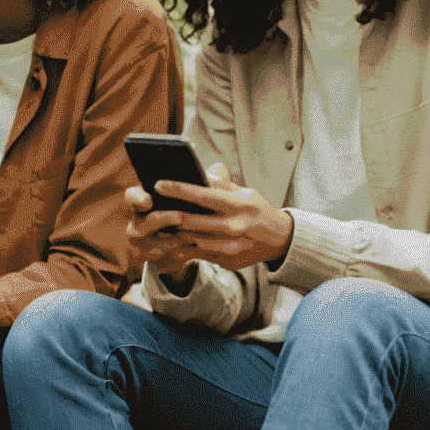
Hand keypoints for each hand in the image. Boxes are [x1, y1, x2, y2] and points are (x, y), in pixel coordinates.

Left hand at [126, 162, 293, 288]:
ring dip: (171, 234)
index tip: (159, 184)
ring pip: (190, 240)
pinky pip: (196, 255)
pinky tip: (165, 247)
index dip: (179, 190)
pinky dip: (179, 250)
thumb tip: (206, 169)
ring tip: (154, 227)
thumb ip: (223, 183)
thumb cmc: (256, 210)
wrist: (279, 239)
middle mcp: (234, 226)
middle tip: (150, 208)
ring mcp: (229, 245)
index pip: (203, 195)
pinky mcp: (225, 259)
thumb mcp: (245, 192)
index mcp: (238, 204)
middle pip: (191, 221)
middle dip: (168, 215)